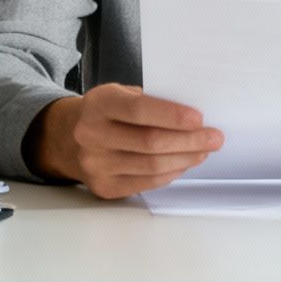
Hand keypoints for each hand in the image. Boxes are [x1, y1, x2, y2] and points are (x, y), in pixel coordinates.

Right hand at [26, 84, 223, 199]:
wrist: (66, 138)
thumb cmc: (106, 112)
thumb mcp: (119, 94)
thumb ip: (150, 101)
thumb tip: (194, 116)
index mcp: (98, 104)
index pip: (139, 110)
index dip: (172, 116)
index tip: (200, 118)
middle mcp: (92, 135)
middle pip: (150, 142)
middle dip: (189, 141)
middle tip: (214, 137)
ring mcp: (95, 165)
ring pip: (151, 166)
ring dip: (185, 159)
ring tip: (204, 150)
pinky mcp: (103, 187)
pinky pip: (146, 182)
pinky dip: (170, 173)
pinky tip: (183, 163)